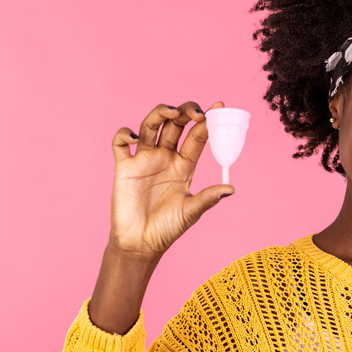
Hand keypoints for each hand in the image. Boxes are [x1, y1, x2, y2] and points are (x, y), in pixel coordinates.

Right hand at [109, 101, 233, 257]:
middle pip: (175, 124)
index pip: (197, 136)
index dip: (208, 121)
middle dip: (185, 112)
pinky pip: (121, 143)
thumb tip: (230, 188)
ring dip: (160, 114)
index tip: (219, 108)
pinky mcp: (124, 167)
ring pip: (150, 126)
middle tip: (196, 113)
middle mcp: (165, 157)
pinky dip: (124, 134)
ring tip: (171, 112)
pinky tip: (134, 138)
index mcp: (184, 165)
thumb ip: (208, 198)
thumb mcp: (191, 211)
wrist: (141, 244)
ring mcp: (145, 160)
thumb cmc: (167, 229)